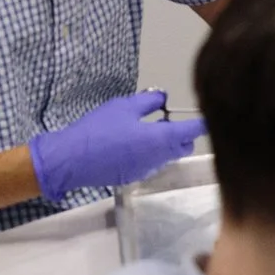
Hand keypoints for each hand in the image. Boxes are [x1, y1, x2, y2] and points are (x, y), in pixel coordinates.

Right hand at [27, 91, 200, 202]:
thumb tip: (163, 98)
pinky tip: (129, 143)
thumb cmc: (98, 129)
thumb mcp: (124, 107)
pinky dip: (149, 153)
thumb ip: (149, 101)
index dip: (202, 121)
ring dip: (165, 143)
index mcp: (162, 139)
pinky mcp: (132, 176)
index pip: (194, 131)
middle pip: (184, 146)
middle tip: (167, 119)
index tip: (204, 113)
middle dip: (183, 134)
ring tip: (145, 128)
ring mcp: (146, 170)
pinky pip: (150, 163)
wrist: (70, 160)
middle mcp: (159, 158)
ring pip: (167, 156)